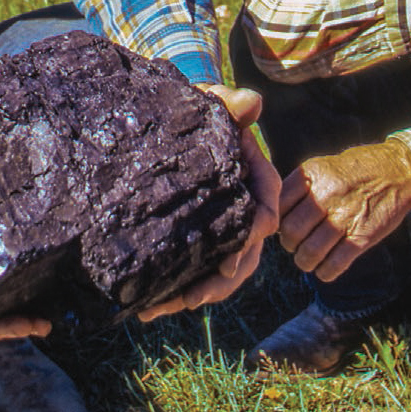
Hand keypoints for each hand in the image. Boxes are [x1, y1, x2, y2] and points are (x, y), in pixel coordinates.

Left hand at [135, 83, 280, 320]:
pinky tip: (146, 305)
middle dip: (218, 284)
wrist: (171, 116)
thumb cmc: (197, 109)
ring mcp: (221, 227)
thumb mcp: (212, 104)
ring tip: (156, 309)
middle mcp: (244, 210)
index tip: (226, 264)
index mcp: (257, 182)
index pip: (264, 216)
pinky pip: (195, 270)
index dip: (248, 243)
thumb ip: (231, 105)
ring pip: (220, 272)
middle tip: (189, 299)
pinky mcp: (198, 237)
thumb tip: (251, 103)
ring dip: (192, 295)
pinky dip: (175, 290)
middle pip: (245, 257)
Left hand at [277, 141, 410, 282]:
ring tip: (307, 260)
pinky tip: (324, 270)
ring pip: (309, 252)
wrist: (397, 171)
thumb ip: (300, 188)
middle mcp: (325, 196)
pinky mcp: (362, 237)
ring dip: (304, 262)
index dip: (278, 221)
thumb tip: (278, 215)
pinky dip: (325, 272)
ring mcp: (344, 217)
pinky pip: (334, 264)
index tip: (284, 226)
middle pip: (291, 232)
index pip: (280, 207)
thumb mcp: (323, 166)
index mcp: (311, 176)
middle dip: (289, 244)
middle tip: (296, 245)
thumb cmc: (356, 170)